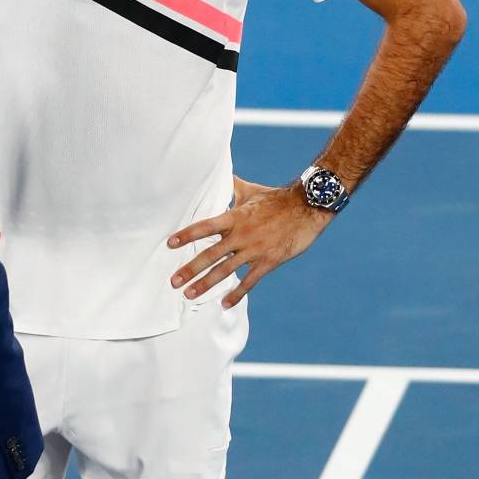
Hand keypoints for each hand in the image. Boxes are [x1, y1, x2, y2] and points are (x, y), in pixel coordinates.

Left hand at [168, 175, 329, 307]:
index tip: (170, 243)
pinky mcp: (269, 261)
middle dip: (190, 269)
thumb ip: (232, 186)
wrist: (308, 207)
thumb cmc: (277, 198)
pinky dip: (237, 293)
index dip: (187, 234)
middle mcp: (241, 235)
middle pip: (211, 254)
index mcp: (235, 218)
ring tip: (189, 295)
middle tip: (173, 282)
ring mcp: (254, 250)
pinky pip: (250, 281)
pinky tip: (224, 304)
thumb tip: (219, 173)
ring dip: (206, 284)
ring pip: (226, 270)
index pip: (205, 226)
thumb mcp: (251, 190)